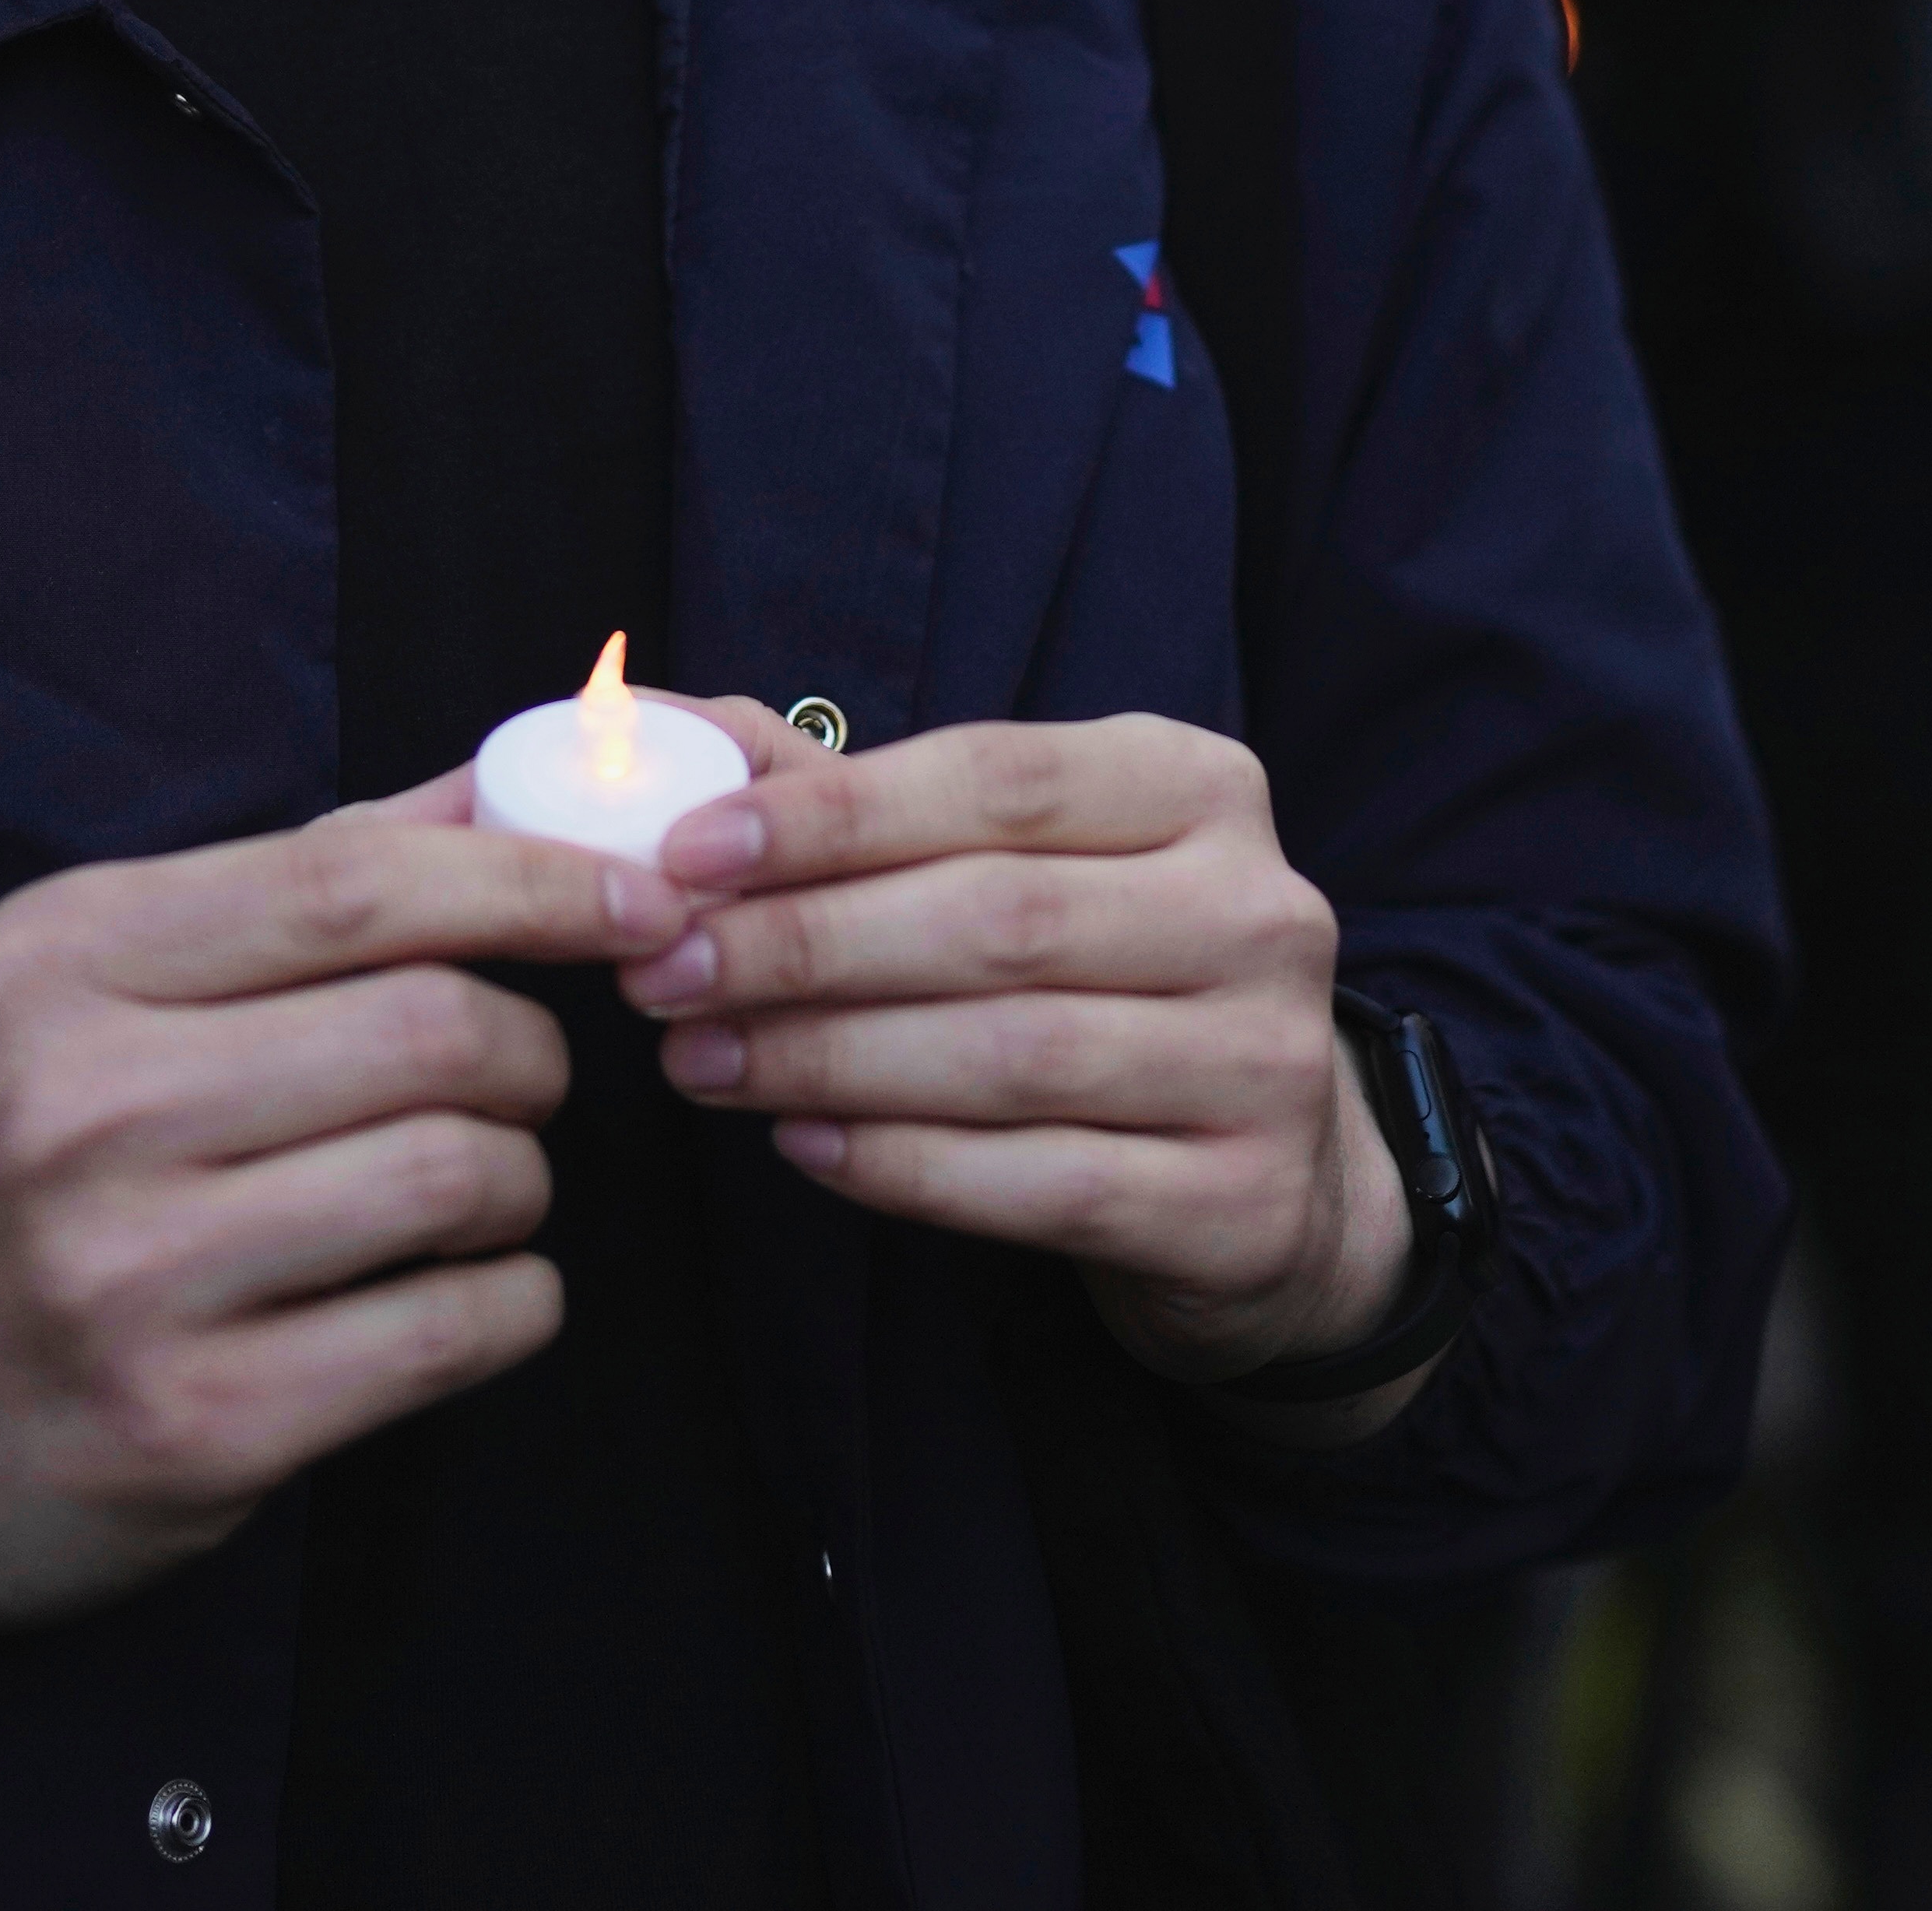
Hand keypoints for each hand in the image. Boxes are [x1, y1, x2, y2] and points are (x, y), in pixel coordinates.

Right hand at [0, 800, 685, 1758]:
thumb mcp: (84, 984)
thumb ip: (301, 881)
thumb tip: (519, 775)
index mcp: (59, 960)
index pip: (360, 882)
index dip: (536, 882)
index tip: (640, 898)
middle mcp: (81, 1108)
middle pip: (436, 1027)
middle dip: (532, 1051)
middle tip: (516, 1080)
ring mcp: (129, 1281)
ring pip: (460, 1177)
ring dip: (520, 1182)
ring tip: (474, 1189)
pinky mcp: (187, 1432)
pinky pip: (449, 1332)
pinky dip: (508, 1303)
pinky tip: (462, 1294)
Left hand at [625, 710, 1421, 1403]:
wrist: (1275, 1179)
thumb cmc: (1100, 985)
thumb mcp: (1012, 862)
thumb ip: (848, 798)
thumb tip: (656, 727)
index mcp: (1199, 787)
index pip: (998, 777)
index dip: (833, 814)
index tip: (682, 854)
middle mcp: (1257, 910)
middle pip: (998, 918)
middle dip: (805, 944)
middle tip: (662, 973)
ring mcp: (1267, 1062)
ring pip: (1013, 1056)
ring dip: (828, 1059)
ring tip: (698, 1060)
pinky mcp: (1244, 1202)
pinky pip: (1042, 1183)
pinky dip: (905, 1165)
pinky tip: (803, 1145)